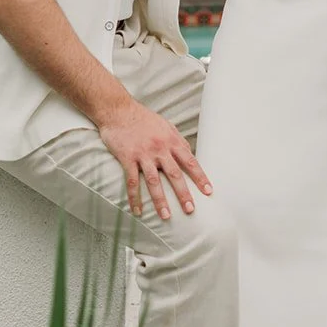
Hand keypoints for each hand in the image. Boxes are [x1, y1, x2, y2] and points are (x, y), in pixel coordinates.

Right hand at [99, 99, 212, 221]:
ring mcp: (143, 154)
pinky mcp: (127, 157)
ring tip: (166, 216)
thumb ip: (178, 141)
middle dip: (183, 194)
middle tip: (190, 209)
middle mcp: (159, 148)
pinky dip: (134, 197)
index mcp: (171, 141)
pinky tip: (137, 210)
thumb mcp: (166, 126)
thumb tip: (189, 155)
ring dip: (160, 200)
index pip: (190, 162)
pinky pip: (131, 181)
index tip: (208, 191)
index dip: (200, 177)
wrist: (119, 110)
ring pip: (153, 181)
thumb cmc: (144, 118)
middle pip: (174, 174)